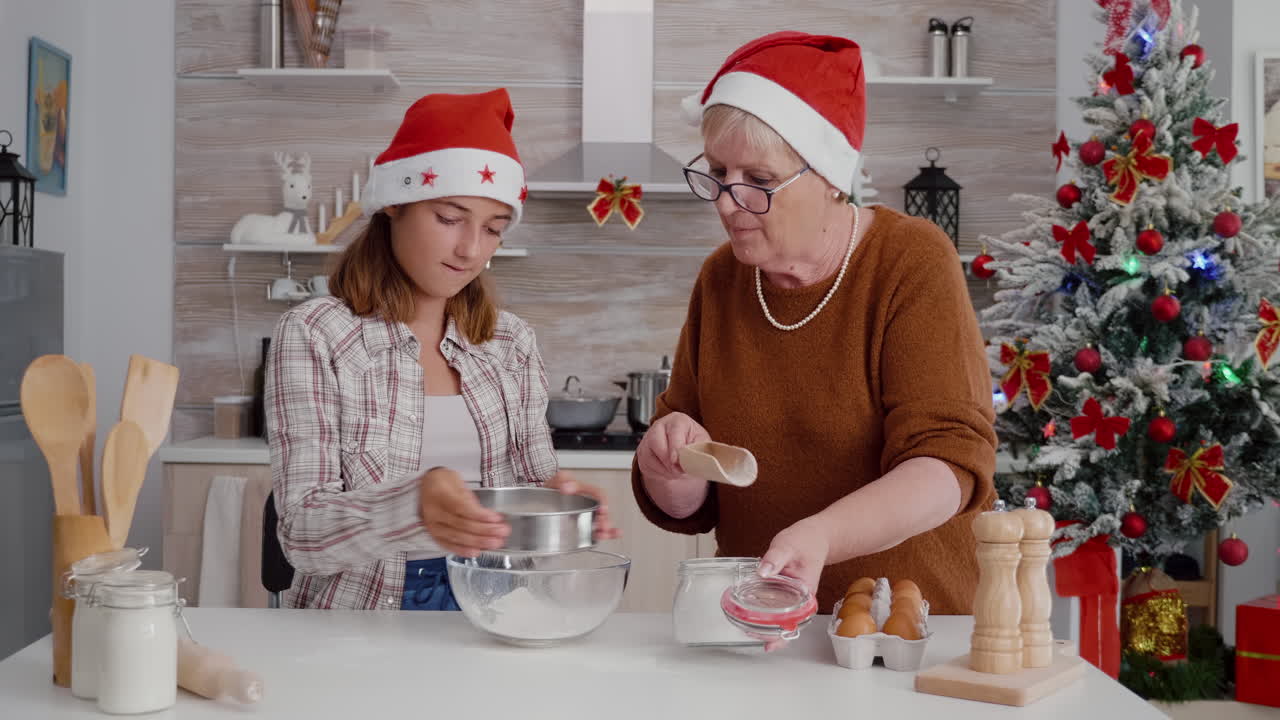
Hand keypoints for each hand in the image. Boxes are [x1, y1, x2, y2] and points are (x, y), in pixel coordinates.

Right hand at [418, 467, 508, 556]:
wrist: (425, 485)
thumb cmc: (443, 482)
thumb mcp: (457, 480)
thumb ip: (469, 497)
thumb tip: (484, 513)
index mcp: (441, 494)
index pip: (463, 508)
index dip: (481, 515)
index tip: (498, 518)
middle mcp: (434, 512)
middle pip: (462, 525)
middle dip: (485, 531)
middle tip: (503, 532)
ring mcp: (433, 525)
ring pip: (457, 537)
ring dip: (478, 542)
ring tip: (495, 543)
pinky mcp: (433, 534)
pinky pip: (448, 545)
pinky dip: (462, 550)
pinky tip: (476, 552)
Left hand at [545, 471, 620, 540]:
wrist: (541, 500)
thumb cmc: (551, 490)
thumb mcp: (555, 481)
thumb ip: (561, 480)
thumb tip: (567, 487)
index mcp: (584, 491)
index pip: (598, 494)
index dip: (602, 501)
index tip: (601, 509)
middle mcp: (588, 503)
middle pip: (602, 511)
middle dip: (604, 519)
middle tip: (601, 524)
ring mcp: (587, 514)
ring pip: (602, 521)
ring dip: (606, 528)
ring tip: (604, 533)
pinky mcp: (584, 525)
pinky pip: (598, 529)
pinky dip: (609, 533)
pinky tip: (613, 535)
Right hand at [636, 411, 710, 482]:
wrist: (683, 451)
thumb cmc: (693, 442)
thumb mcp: (702, 442)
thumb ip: (700, 449)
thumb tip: (699, 460)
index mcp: (677, 420)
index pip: (674, 432)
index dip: (675, 447)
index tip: (676, 460)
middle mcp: (659, 427)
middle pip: (656, 442)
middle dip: (667, 460)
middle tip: (678, 471)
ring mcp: (648, 440)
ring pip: (650, 457)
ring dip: (665, 469)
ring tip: (677, 472)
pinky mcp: (642, 454)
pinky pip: (648, 466)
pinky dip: (660, 473)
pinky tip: (669, 472)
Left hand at [757, 519, 830, 651]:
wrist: (816, 536)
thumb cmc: (806, 541)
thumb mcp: (788, 546)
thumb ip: (774, 558)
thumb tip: (763, 571)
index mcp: (806, 592)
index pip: (795, 621)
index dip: (782, 635)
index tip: (769, 643)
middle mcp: (801, 599)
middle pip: (787, 625)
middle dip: (770, 633)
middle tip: (749, 634)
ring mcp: (794, 597)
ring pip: (781, 618)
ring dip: (766, 624)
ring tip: (747, 628)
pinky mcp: (787, 592)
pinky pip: (776, 606)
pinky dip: (765, 611)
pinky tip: (752, 613)